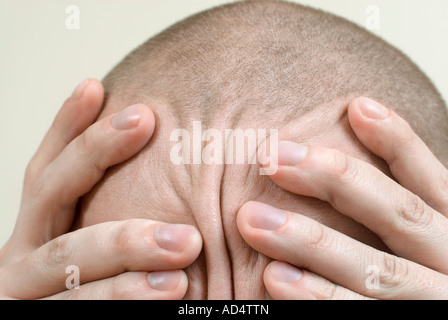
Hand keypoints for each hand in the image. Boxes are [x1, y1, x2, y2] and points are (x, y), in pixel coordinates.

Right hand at [0, 79, 201, 298]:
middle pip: (52, 195)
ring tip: (183, 253)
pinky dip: (128, 303)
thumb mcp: (96, 249)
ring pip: (69, 264)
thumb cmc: (88, 294)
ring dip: (126, 252)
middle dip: (98, 156)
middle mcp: (23, 260)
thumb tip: (160, 158)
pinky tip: (173, 294)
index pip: (49, 171)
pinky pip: (84, 314)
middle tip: (146, 120)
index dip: (67, 127)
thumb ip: (118, 216)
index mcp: (37, 234)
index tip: (96, 86)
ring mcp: (28, 300)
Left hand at [237, 97, 447, 298]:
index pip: (427, 180)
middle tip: (270, 157)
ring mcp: (431, 304)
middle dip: (335, 182)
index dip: (398, 143)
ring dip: (314, 244)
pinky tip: (276, 281)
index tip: (357, 106)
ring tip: (253, 221)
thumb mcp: (423, 237)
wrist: (430, 308)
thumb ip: (392, 207)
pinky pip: (360, 319)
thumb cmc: (425, 275)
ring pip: (377, 273)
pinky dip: (319, 301)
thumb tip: (358, 123)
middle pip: (397, 216)